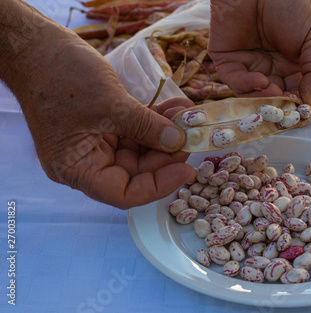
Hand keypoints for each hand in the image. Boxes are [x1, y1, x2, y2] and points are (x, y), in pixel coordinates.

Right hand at [0, 1, 195, 208]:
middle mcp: (87, 161)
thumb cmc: (60, 77)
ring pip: (140, 150)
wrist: (37, 45)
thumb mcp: (109, 104)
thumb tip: (178, 142)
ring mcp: (97, 142)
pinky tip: (176, 107)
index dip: (158, 186)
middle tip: (192, 137)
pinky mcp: (105, 124)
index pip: (123, 194)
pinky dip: (155, 120)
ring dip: (166, 134)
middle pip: (136, 172)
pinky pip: (136, 130)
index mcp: (76, 168)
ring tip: (188, 116)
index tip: (186, 170)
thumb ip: (146, 127)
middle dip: (167, 155)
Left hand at [208, 0, 310, 108]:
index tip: (302, 114)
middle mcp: (271, 69)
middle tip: (285, 111)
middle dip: (280, 107)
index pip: (297, 96)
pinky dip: (247, 86)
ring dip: (264, 99)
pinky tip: (261, 80)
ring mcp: (248, 66)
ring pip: (253, 97)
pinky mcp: (227, 61)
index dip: (299, 107)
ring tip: (274, 92)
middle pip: (274, 101)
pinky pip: (235, 82)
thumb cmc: (292, 6)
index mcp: (294, 66)